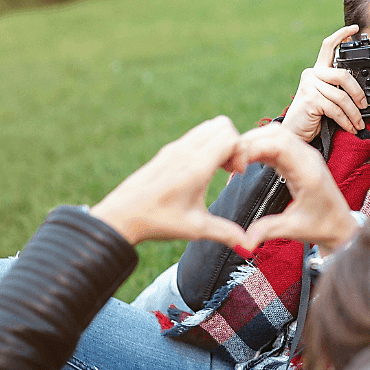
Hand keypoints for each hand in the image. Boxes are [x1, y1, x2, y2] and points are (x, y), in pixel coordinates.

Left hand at [89, 116, 250, 246]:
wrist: (121, 216)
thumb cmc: (157, 221)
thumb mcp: (196, 229)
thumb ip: (226, 233)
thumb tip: (249, 245)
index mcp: (195, 166)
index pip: (230, 137)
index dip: (242, 152)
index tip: (237, 173)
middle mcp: (186, 151)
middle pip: (222, 125)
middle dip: (234, 144)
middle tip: (231, 168)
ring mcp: (175, 148)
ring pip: (209, 126)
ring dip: (221, 142)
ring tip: (219, 168)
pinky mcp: (168, 151)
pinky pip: (196, 134)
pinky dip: (207, 144)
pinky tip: (202, 170)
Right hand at [240, 122, 358, 254]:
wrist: (341, 226)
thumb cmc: (321, 227)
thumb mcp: (295, 230)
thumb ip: (269, 230)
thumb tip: (244, 241)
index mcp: (308, 171)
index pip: (278, 145)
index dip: (253, 148)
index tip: (235, 165)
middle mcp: (308, 157)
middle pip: (276, 133)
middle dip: (249, 141)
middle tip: (227, 159)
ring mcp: (306, 155)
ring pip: (277, 134)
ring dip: (254, 141)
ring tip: (234, 159)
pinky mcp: (301, 158)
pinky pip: (279, 143)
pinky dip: (261, 146)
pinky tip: (247, 160)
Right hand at [281, 25, 369, 141]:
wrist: (294, 133)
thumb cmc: (312, 117)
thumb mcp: (327, 100)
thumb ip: (338, 90)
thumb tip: (362, 95)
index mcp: (317, 71)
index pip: (328, 46)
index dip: (342, 35)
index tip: (354, 29)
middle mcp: (312, 74)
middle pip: (343, 74)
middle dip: (358, 92)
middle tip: (364, 105)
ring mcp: (310, 85)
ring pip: (342, 96)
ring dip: (354, 114)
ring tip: (359, 124)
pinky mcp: (311, 98)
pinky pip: (336, 109)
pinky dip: (346, 121)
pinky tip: (350, 127)